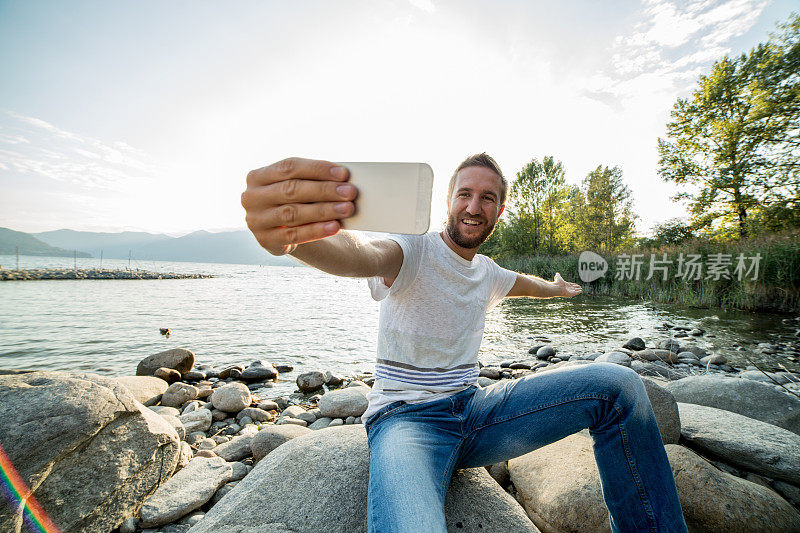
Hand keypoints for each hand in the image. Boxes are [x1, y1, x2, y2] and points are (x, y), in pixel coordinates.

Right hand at [241, 157, 356, 254]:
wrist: (281, 231)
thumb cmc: (294, 201)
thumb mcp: (296, 187)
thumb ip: (312, 180)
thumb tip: (342, 180)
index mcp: (258, 176)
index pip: (290, 166)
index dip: (317, 169)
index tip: (343, 173)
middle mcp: (252, 197)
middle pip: (291, 189)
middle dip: (324, 190)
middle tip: (350, 192)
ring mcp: (255, 220)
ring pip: (292, 213)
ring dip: (323, 211)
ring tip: (347, 209)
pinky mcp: (265, 240)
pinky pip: (293, 235)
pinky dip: (316, 231)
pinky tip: (334, 226)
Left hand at [554, 272, 582, 296]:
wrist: (557, 288)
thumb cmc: (558, 283)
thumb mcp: (558, 277)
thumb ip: (558, 275)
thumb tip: (557, 273)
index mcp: (565, 285)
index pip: (570, 284)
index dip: (573, 284)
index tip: (576, 284)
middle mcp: (568, 288)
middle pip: (573, 288)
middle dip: (577, 287)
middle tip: (580, 287)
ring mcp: (570, 291)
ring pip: (575, 290)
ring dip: (578, 290)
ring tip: (581, 289)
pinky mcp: (572, 294)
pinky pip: (576, 293)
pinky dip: (579, 292)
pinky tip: (581, 291)